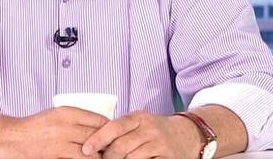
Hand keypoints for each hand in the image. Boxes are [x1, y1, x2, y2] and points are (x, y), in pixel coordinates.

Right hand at [8, 106, 108, 158]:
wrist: (13, 138)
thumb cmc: (35, 127)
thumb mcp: (57, 115)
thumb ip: (76, 119)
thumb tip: (98, 126)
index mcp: (68, 112)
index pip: (99, 120)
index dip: (110, 129)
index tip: (114, 135)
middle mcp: (66, 125)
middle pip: (98, 135)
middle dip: (107, 144)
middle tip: (114, 149)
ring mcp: (61, 142)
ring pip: (92, 152)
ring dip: (99, 156)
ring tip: (104, 157)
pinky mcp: (56, 156)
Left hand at [81, 111, 201, 158]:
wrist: (187, 135)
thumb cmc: (155, 132)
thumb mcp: (139, 124)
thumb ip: (120, 131)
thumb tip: (93, 145)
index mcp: (139, 118)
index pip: (115, 127)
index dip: (98, 138)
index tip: (85, 149)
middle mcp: (150, 128)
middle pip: (121, 146)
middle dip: (107, 158)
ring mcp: (160, 144)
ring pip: (131, 158)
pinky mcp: (167, 158)